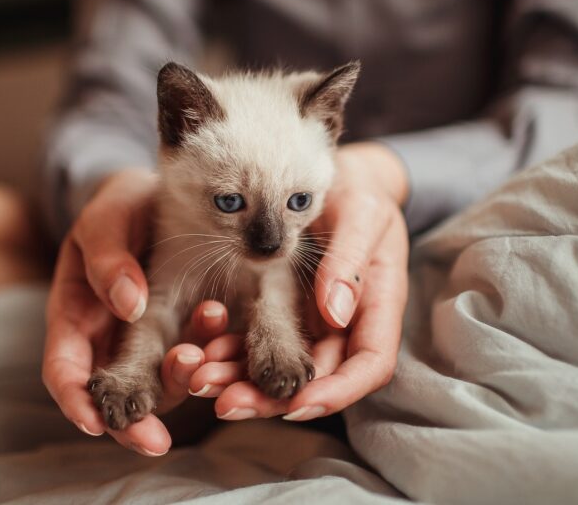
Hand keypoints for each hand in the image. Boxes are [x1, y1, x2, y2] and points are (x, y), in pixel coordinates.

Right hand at [42, 168, 229, 454]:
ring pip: (161, 382)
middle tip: (158, 438)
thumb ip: (108, 259)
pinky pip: (199, 357)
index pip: (65, 372)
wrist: (160, 195)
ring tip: (202, 363)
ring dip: (181, 382)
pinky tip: (231, 344)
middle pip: (114, 396)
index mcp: (76, 317)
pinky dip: (212, 357)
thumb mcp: (106, 221)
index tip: (95, 424)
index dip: (75, 403)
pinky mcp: (189, 334)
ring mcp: (151, 341)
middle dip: (133, 422)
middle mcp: (111, 340)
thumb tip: (130, 305)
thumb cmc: (120, 208)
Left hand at [189, 143, 409, 419]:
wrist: (337, 175)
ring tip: (200, 379)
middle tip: (225, 402)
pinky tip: (199, 350)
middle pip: (317, 378)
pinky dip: (231, 350)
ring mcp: (313, 321)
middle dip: (272, 398)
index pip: (369, 366)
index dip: (337, 391)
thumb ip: (349, 260)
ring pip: (282, 368)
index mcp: (378, 305)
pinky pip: (259, 341)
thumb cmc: (359, 190)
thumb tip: (334, 314)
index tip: (297, 403)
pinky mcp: (284, 311)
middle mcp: (347, 323)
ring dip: (242, 380)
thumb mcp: (360, 213)